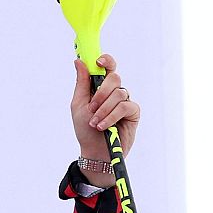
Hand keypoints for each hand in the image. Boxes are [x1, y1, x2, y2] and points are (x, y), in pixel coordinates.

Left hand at [70, 53, 140, 187]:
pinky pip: (125, 106)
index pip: (107, 67)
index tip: (99, 62)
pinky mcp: (133, 113)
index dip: (105, 60)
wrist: (95, 151)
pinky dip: (112, 116)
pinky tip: (104, 126)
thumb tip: (79, 61)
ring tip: (95, 122)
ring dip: (104, 109)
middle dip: (101, 92)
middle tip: (92, 107)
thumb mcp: (79, 105)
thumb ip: (81, 83)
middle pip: (114, 77)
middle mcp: (114, 91)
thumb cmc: (85, 129)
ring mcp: (124, 101)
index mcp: (100, 87)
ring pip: (119, 93)